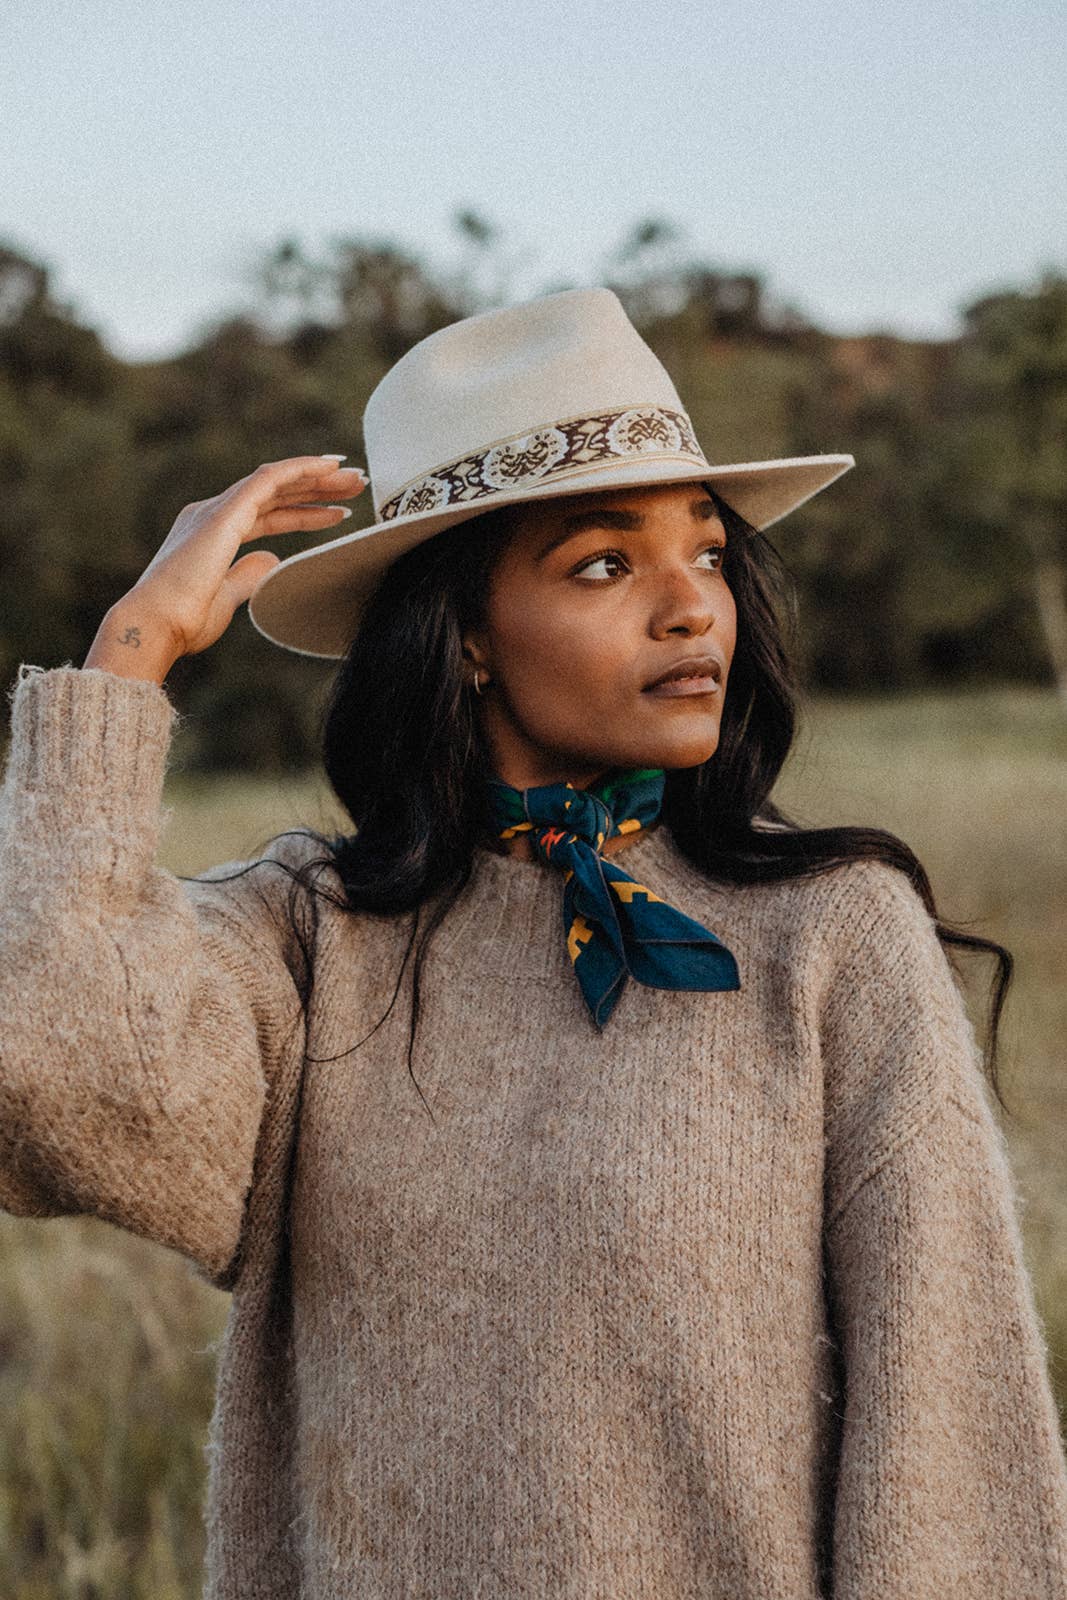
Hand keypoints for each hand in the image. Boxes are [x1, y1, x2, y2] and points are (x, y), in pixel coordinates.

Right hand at [84, 456, 365, 680]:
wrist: (156, 625)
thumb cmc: (185, 621)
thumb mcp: (227, 598)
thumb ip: (247, 575)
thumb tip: (271, 560)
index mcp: (213, 534)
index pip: (268, 515)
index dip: (304, 512)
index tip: (338, 512)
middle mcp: (213, 514)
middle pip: (275, 494)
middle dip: (317, 488)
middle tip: (356, 485)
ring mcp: (216, 510)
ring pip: (275, 481)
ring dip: (316, 478)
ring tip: (355, 478)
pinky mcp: (224, 512)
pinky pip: (268, 479)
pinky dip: (299, 469)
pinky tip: (327, 466)